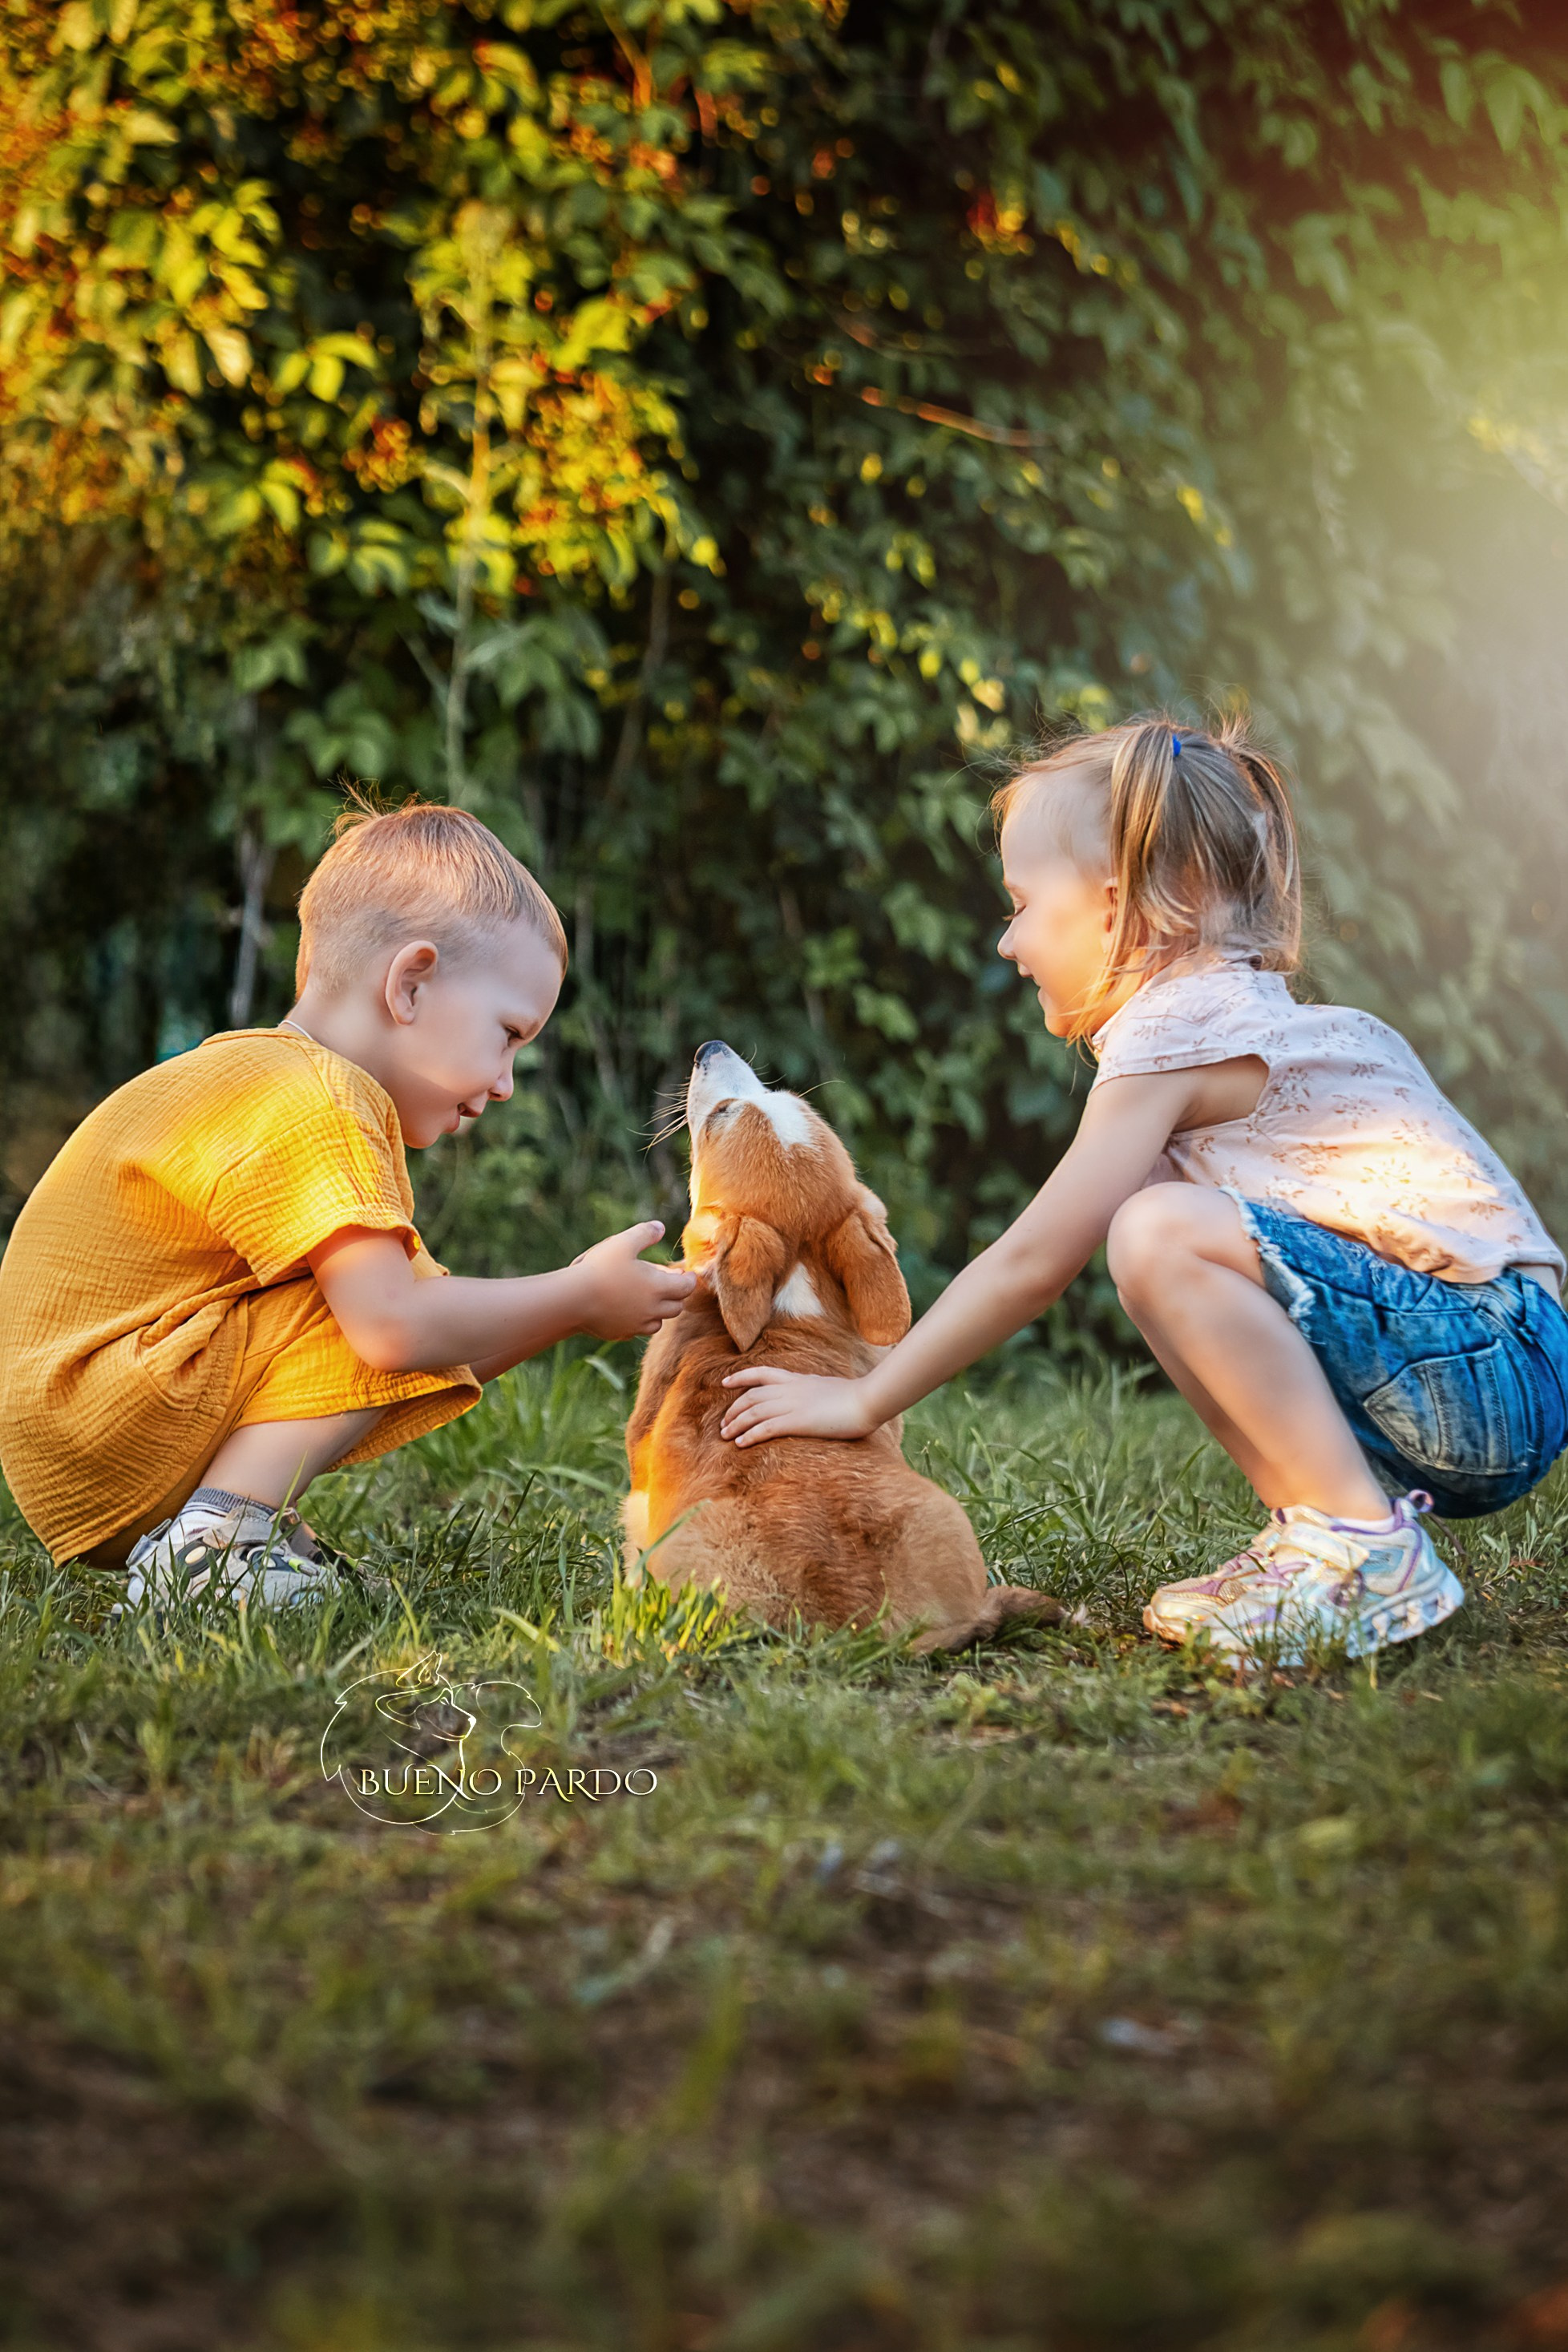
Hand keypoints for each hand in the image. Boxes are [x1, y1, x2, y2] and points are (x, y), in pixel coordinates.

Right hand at [571, 1221, 695, 1340]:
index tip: (687, 1273)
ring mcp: (635, 1325)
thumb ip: (645, 1233)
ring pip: (658, 1322)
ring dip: (659, 1311)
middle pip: (676, 1307)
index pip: (686, 1288)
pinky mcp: (620, 1334)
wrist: (573, 1300)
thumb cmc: (599, 1269)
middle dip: (676, 1295)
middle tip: (670, 1283)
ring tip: (650, 1298)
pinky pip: (637, 1330)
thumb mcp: (623, 1243)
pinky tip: (629, 1311)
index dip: (690, 1279)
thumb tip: (660, 1227)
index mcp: (658, 1288)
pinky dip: (639, 1321)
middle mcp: (651, 1311)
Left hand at [719, 1365, 877, 1445]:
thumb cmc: (854, 1396)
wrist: (866, 1400)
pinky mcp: (797, 1422)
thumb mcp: (826, 1386)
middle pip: (750, 1396)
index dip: (740, 1377)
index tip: (725, 1382)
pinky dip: (749, 1435)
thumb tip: (808, 1392)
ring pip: (752, 1413)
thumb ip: (811, 1388)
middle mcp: (789, 1389)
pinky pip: (765, 1428)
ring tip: (725, 1436)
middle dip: (733, 1410)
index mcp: (797, 1379)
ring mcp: (792, 1405)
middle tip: (723, 1424)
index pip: (761, 1373)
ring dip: (735, 1425)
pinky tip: (740, 1444)